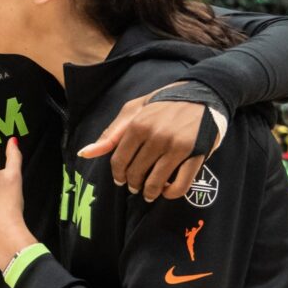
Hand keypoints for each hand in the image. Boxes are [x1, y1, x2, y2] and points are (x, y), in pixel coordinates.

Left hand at [76, 82, 220, 202]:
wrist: (203, 94)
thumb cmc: (163, 103)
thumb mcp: (133, 110)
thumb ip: (110, 134)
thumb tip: (84, 153)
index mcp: (138, 125)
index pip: (119, 161)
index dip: (118, 174)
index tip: (121, 179)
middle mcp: (156, 136)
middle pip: (135, 173)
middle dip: (133, 184)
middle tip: (135, 186)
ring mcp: (177, 146)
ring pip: (155, 182)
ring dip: (149, 192)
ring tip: (149, 192)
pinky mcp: (196, 154)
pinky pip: (180, 185)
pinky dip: (170, 193)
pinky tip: (167, 189)